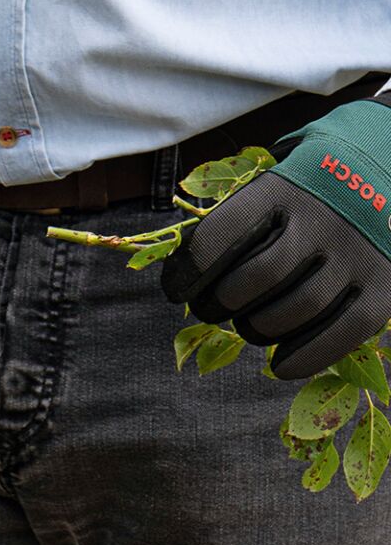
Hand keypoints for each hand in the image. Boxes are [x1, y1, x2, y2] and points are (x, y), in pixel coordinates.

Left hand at [161, 95, 390, 379]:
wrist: (377, 179)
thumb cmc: (300, 194)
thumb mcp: (266, 188)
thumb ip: (235, 222)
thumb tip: (187, 272)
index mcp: (279, 190)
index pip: (224, 232)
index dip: (191, 268)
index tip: (174, 289)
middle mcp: (320, 221)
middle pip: (260, 275)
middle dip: (221, 302)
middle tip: (206, 311)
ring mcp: (356, 255)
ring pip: (298, 307)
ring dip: (258, 328)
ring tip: (245, 328)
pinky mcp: (385, 288)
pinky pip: (344, 332)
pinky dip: (307, 356)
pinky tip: (278, 366)